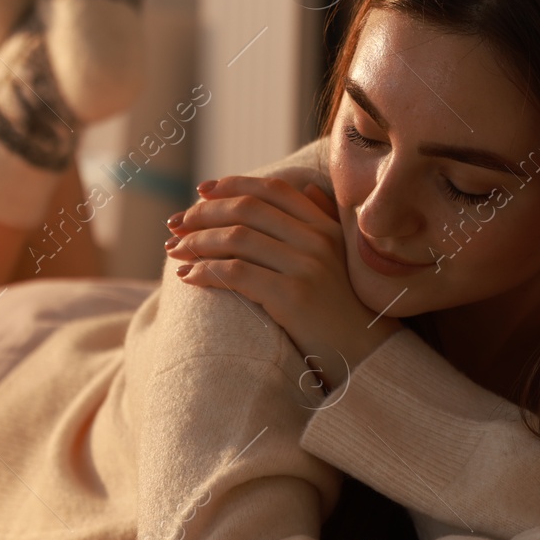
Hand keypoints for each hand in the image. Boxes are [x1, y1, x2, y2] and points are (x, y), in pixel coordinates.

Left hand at [163, 175, 402, 387]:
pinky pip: (236, 272)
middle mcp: (318, 240)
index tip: (200, 192)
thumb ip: (324, 221)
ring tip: (175, 251)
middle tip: (174, 225)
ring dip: (196, 242)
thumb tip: (307, 188)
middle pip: (247, 210)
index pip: (273, 190)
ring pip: (236, 238)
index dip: (232, 184)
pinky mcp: (292, 296)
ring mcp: (307, 267)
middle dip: (203, 214)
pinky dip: (205, 271)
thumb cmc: (343, 309)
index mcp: (326, 227)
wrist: (364, 355)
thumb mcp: (341, 258)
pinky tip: (188, 277)